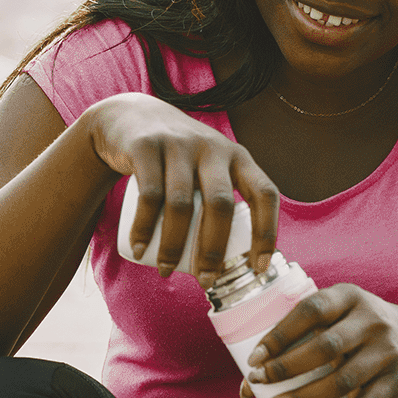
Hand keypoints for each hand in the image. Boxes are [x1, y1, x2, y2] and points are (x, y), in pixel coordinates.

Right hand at [86, 93, 278, 282]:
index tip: (258, 268)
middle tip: (206, 280)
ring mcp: (179, 144)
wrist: (130, 117)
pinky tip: (140, 249)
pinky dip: (144, 228)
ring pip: (182, 204)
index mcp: (237, 156)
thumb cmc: (176, 158)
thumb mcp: (207, 166)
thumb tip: (232, 261)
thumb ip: (220, 198)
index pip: (264, 193)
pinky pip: (149, 195)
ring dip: (174, 246)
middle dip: (214, 250)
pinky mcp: (147, 146)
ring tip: (166, 270)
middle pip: (220, 205)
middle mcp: (213, 147)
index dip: (267, 232)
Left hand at [242, 284, 397, 397]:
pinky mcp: (396, 383)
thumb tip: (249, 379)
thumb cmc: (361, 329)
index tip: (254, 359)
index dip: (280, 335)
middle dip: (285, 369)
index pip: (311, 311)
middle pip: (325, 348)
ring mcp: (387, 353)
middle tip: (256, 384)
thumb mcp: (341, 314)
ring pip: (340, 382)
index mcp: (350, 296)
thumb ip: (302, 335)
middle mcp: (372, 321)